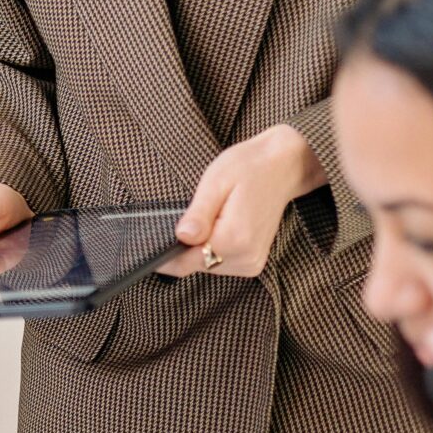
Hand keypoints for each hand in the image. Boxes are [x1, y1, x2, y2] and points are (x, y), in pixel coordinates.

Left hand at [161, 125, 325, 276]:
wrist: (283, 166)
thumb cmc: (249, 167)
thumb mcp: (216, 182)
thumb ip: (198, 214)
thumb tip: (181, 237)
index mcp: (235, 239)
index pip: (185, 262)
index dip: (164, 253)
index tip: (149, 240)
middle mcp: (246, 257)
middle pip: (195, 265)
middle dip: (184, 246)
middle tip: (190, 215)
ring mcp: (253, 262)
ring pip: (206, 265)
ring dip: (199, 247)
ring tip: (210, 215)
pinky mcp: (254, 261)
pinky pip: (220, 262)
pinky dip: (212, 248)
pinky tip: (219, 224)